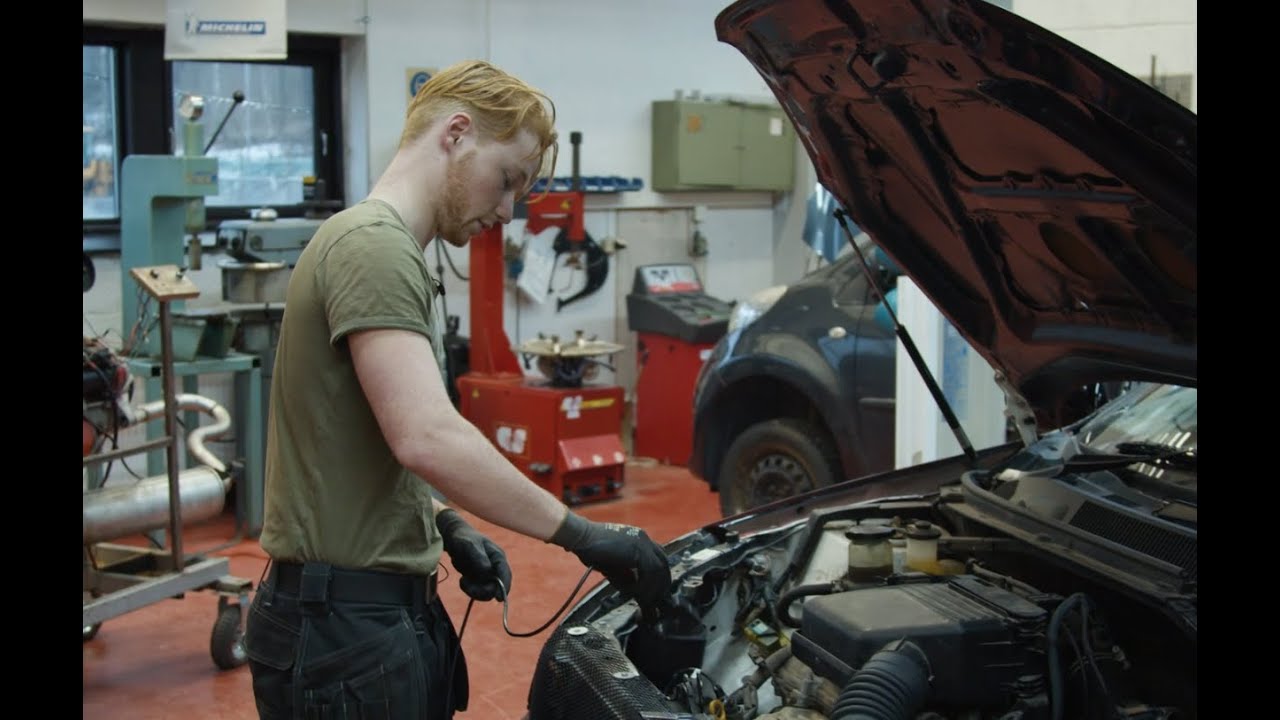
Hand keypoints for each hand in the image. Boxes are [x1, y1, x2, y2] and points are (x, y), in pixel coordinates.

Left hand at [436, 509, 511, 601]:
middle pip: (497, 586)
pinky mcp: (480, 579)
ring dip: (475, 591)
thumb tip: (488, 570)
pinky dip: (470, 589)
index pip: (505, 573)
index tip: (499, 598)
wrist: (453, 538)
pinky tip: (462, 580)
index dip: (504, 587)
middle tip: (466, 585)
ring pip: (487, 591)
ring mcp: (488, 574)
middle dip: (483, 590)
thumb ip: (478, 556)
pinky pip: (479, 591)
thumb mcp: (469, 545)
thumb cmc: (463, 538)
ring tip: (462, 582)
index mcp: (497, 556)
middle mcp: (495, 567)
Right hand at [549, 512, 671, 615]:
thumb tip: (636, 589)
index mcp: (639, 538)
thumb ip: (627, 574)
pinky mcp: (637, 549)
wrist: (581, 536)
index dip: (659, 576)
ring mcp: (642, 542)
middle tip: (655, 600)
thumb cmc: (591, 549)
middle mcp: (643, 538)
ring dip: (651, 588)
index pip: (658, 558)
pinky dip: (642, 585)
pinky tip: (631, 591)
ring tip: (642, 600)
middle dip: (661, 584)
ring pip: (658, 570)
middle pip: (663, 563)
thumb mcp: (613, 564)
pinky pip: (648, 572)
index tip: (656, 591)